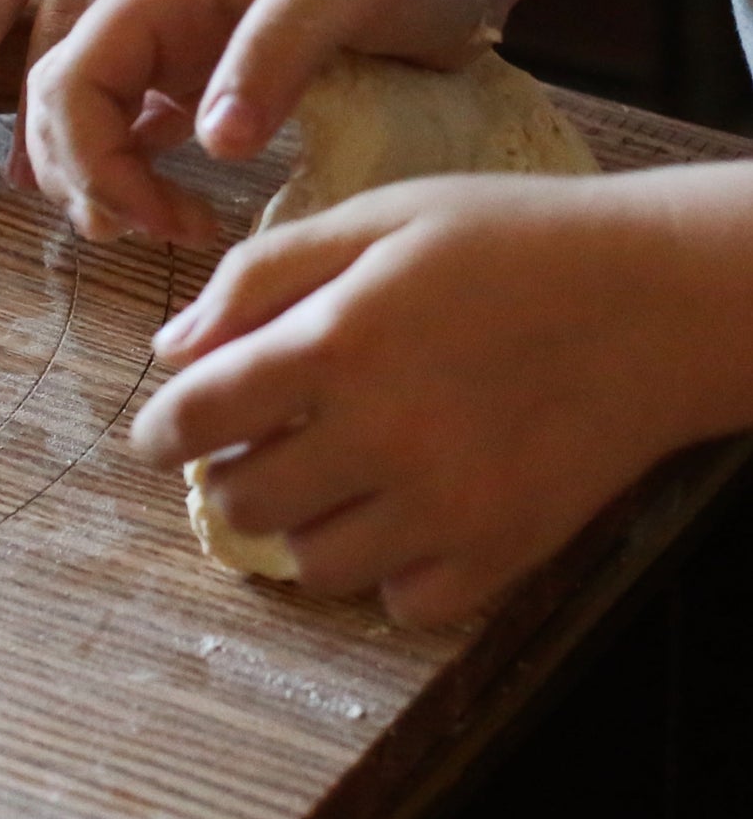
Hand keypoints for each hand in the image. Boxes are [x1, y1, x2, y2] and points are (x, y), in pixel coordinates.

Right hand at [25, 0, 509, 245]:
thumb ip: (275, 52)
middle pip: (60, 111)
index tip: (164, 217)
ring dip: (105, 187)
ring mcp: (170, 49)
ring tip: (173, 229)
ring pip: (85, 128)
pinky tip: (186, 212)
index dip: (92, 160)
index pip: (68, 81)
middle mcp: (148, 16)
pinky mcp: (199, 82)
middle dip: (91, 182)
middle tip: (169, 233)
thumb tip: (211, 144)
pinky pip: (132, 137)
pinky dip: (137, 183)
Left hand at [131, 170, 746, 624]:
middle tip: (258, 442)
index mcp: (337, 343)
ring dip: (300, 522)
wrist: (660, 298)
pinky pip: (402, 600)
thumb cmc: (509, 240)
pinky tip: (401, 511)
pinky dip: (387, 567)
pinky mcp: (503, 553)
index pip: (195, 417)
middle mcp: (382, 437)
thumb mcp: (374, 218)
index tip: (161, 430)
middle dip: (228, 472)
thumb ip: (259, 276)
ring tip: (331, 474)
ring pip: (310, 563)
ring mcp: (445, 507)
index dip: (159, 429)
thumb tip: (171, 348)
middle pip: (240, 502)